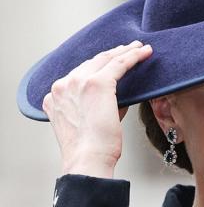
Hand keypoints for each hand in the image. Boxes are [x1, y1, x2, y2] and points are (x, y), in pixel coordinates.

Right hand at [42, 40, 152, 177]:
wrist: (88, 158)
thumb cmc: (92, 148)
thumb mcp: (87, 122)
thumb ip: (97, 105)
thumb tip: (119, 96)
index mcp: (55, 96)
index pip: (79, 74)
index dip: (98, 65)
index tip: (111, 60)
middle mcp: (63, 85)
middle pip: (91, 62)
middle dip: (112, 53)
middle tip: (128, 48)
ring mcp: (77, 82)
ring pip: (105, 59)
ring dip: (124, 52)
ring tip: (138, 48)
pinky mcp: (97, 83)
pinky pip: (118, 64)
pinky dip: (132, 57)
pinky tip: (143, 52)